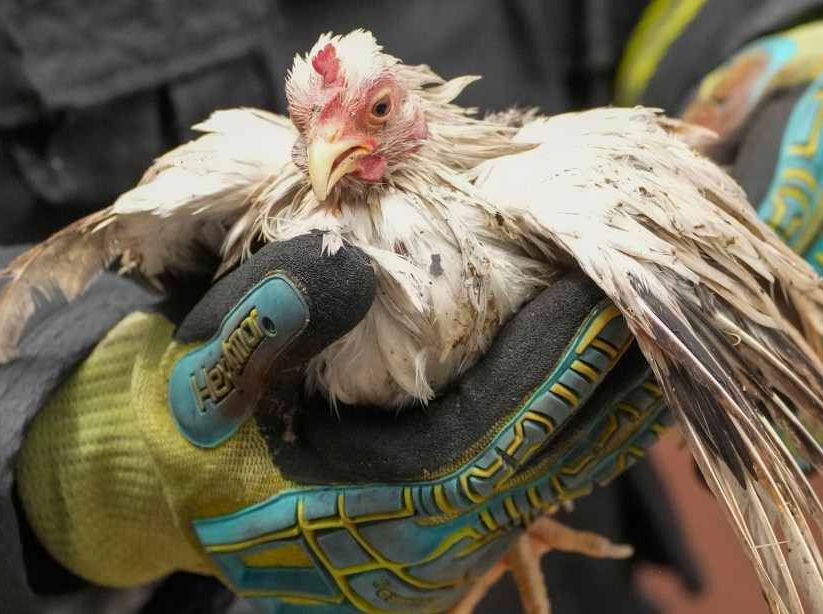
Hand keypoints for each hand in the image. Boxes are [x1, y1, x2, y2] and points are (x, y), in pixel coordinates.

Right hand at [17, 233, 669, 611]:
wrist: (156, 494)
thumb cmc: (172, 441)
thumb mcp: (193, 383)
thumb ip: (259, 327)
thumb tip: (340, 270)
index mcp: (363, 520)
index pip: (492, 445)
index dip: (556, 377)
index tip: (609, 305)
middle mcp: (414, 553)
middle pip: (540, 469)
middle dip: (605, 395)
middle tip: (666, 317)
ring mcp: (429, 553)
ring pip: (543, 485)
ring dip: (603, 420)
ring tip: (660, 350)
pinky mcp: (431, 536)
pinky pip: (522, 488)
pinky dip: (570, 441)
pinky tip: (607, 397)